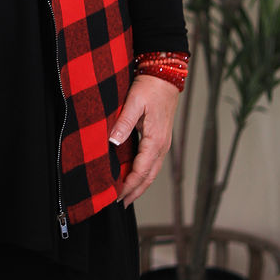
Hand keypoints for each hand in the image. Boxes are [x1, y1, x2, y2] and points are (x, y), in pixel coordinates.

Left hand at [110, 74, 180, 207]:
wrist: (166, 75)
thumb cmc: (150, 87)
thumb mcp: (134, 102)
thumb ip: (124, 123)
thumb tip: (113, 142)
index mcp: (156, 140)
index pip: (141, 171)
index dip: (128, 185)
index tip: (116, 195)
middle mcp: (162, 145)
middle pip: (149, 176)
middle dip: (135, 192)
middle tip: (120, 203)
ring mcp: (164, 143)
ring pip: (152, 171)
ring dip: (140, 185)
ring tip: (127, 196)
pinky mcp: (161, 139)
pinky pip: (153, 163)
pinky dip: (144, 174)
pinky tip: (135, 176)